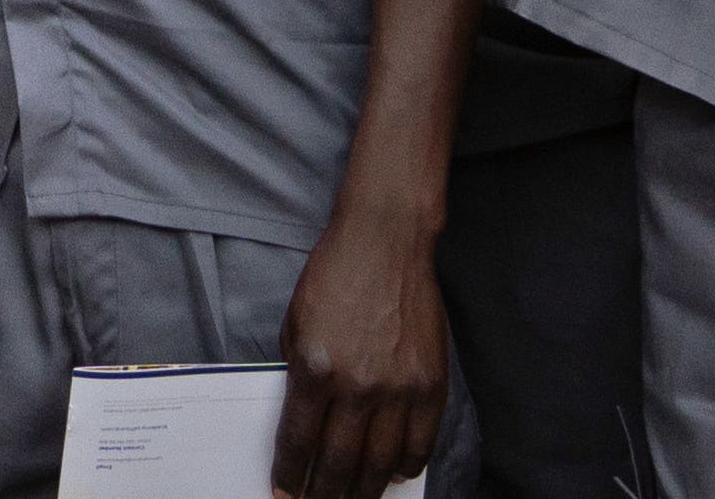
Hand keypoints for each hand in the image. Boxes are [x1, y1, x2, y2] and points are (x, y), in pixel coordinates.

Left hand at [271, 201, 448, 498]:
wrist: (384, 242)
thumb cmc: (334, 276)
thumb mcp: (295, 324)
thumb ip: (299, 374)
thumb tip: (304, 421)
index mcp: (314, 369)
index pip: (298, 441)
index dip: (290, 475)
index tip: (284, 493)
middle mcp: (357, 385)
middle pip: (339, 462)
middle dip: (324, 494)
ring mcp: (399, 388)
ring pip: (380, 462)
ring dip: (363, 490)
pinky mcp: (431, 384)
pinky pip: (420, 443)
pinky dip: (404, 465)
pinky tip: (392, 474)